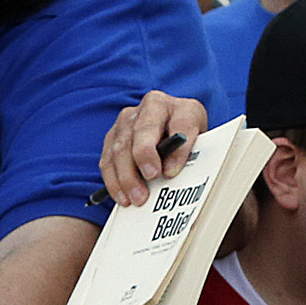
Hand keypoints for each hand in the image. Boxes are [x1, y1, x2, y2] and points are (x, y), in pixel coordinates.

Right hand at [98, 91, 208, 207]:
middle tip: (150, 180)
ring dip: (126, 176)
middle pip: (143, 131)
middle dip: (144, 158)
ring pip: (121, 147)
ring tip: (136, 198)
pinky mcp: (112, 136)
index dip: (177, 149)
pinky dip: (113, 180)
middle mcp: (151, 106)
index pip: (180, 124)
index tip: (171, 172)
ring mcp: (128, 120)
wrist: (173, 130)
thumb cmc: (187, 138)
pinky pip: (108, 160)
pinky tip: (122, 196)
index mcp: (181, 106)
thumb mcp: (198, 142)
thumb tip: (170, 171)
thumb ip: (189, 153)